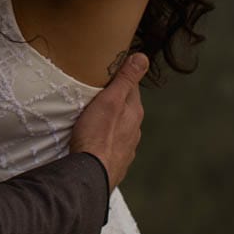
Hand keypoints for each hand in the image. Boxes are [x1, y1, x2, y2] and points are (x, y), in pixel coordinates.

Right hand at [69, 53, 147, 190]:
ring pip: (119, 127)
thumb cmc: (97, 137)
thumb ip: (126, 79)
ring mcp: (126, 147)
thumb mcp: (110, 101)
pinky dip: (105, 138)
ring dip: (109, 120)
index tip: (106, 71)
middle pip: (125, 107)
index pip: (131, 86)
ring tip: (92, 117)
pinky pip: (111, 144)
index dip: (119, 77)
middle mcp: (134, 130)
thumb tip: (142, 58)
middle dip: (113, 99)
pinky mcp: (116, 161)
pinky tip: (93, 139)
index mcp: (134, 112)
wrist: (90, 175)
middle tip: (95, 92)